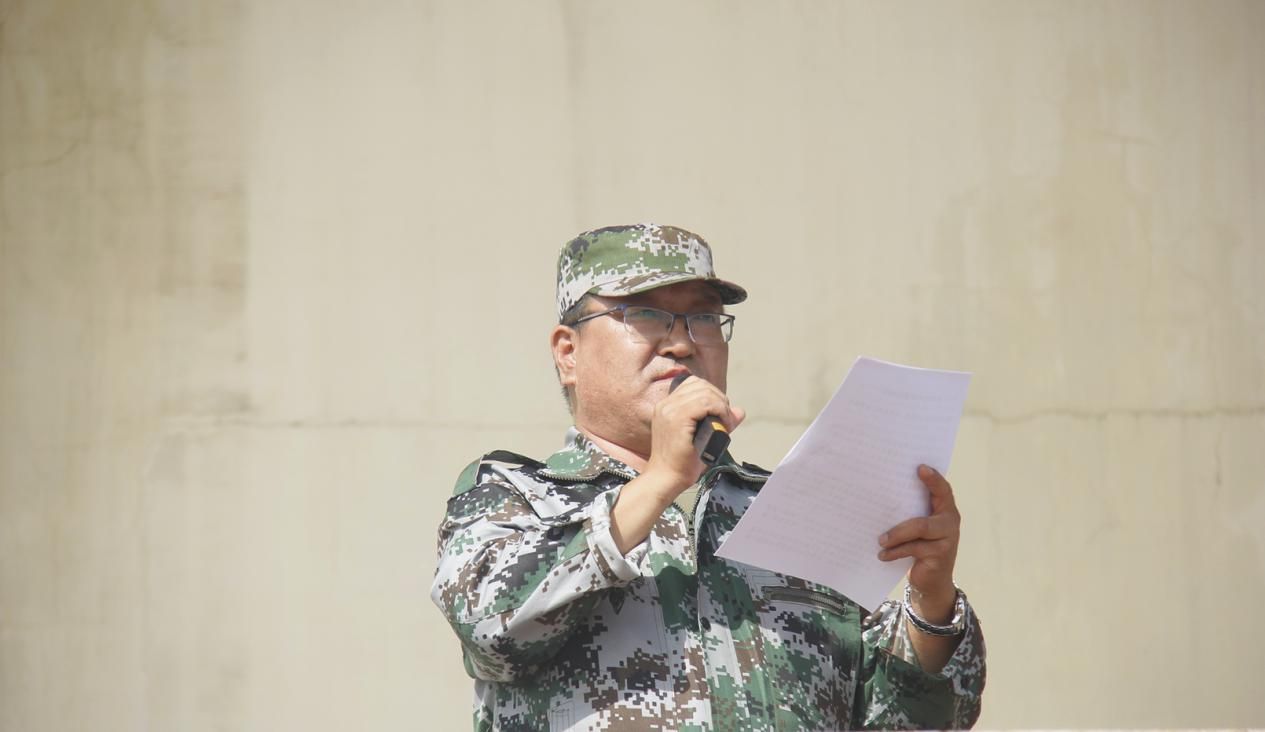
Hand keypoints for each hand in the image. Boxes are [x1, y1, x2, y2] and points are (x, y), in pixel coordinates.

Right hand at [643, 375, 744, 496]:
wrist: (666, 478)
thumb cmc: (681, 462)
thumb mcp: (700, 436)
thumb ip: (718, 421)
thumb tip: (739, 411)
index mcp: (667, 406)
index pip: (693, 384)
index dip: (711, 394)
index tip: (719, 412)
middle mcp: (666, 404)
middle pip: (700, 385)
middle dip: (719, 399)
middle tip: (725, 419)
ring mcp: (670, 410)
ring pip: (705, 392)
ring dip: (721, 405)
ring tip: (724, 423)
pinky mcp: (678, 419)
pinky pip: (705, 403)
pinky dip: (719, 411)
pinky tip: (722, 424)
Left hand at [877, 465, 959, 618]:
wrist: (933, 580)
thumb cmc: (921, 545)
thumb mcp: (919, 527)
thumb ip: (911, 512)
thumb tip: (881, 496)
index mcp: (946, 509)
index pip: (943, 490)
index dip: (933, 479)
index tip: (920, 467)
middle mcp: (950, 522)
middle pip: (925, 517)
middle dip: (904, 517)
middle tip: (881, 509)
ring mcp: (947, 540)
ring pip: (919, 530)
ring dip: (896, 535)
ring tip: (880, 540)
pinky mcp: (940, 556)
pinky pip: (914, 549)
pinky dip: (896, 551)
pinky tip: (882, 555)